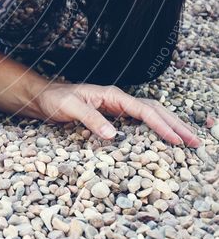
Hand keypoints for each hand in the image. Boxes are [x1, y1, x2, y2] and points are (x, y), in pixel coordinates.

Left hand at [36, 82, 201, 146]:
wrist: (43, 97)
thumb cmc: (55, 100)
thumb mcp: (69, 108)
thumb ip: (90, 118)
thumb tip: (114, 136)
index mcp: (113, 96)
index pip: (144, 110)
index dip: (161, 125)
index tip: (175, 140)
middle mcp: (119, 100)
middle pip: (155, 110)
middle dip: (176, 125)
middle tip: (195, 142)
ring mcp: (118, 108)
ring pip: (152, 114)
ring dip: (171, 126)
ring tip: (188, 142)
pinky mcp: (115, 116)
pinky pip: (142, 122)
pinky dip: (157, 129)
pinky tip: (165, 140)